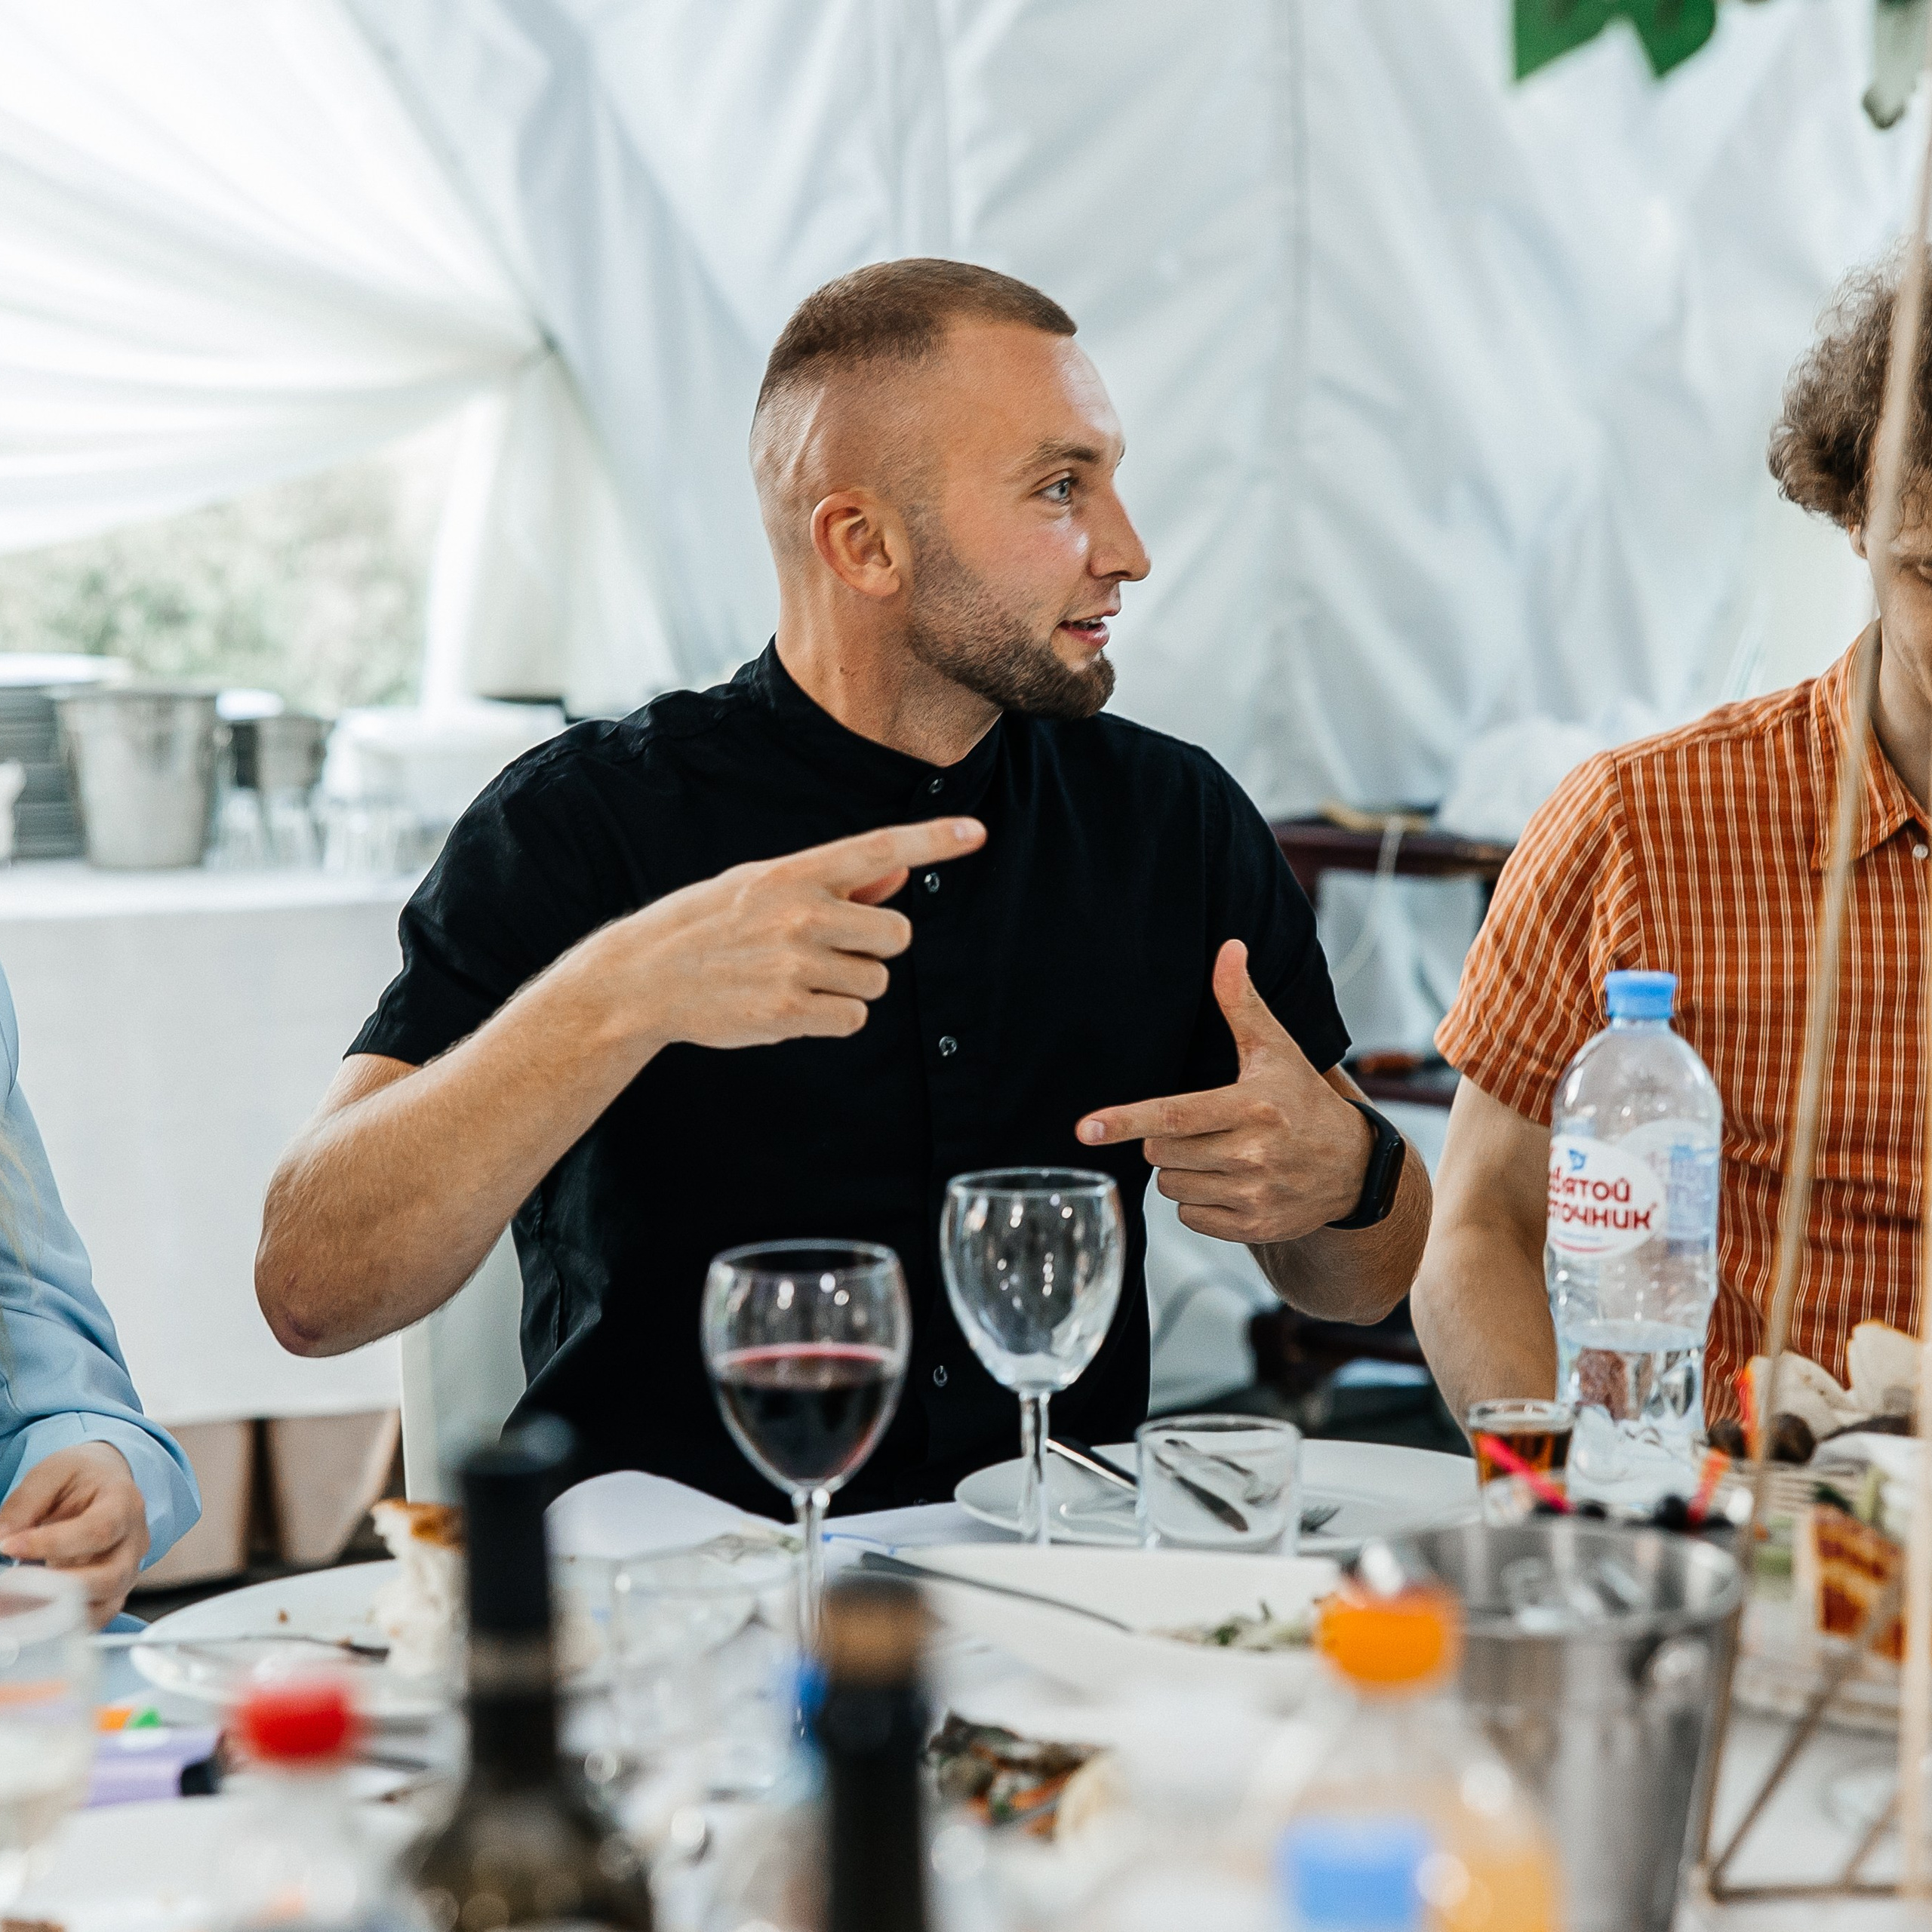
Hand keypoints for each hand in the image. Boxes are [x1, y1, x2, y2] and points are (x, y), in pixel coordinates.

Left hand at [0, 1442, 150, 1627]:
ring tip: (13, 1611)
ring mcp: (127, 1569)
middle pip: (111, 1577)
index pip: (99, 1529)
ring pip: (105, 1605)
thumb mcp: (51, 1475)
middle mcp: (134, 1540)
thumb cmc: (81, 1478)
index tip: (8, 1546)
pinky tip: (30, 1620)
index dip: (53, 1543)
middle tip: (13, 1590)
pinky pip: (94, 1618)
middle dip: (59, 1589)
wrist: (106, 1482)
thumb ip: (23, 1505)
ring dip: (59, 1614)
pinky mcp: (112, 1592)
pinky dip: (64, 1626)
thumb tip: (1, 1539)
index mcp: (124, 1502)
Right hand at [598, 816, 986, 1050]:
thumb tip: (900, 873)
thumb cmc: (709, 926)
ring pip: (876, 981)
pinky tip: (790, 1004)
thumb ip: (837, 883)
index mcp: (794, 874)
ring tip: (797, 978)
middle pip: (896, 934)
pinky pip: (853, 1018)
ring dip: (849, 985)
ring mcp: (795, 964)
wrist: (642, 977)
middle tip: (828, 948)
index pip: (878, 848)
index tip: (977, 832)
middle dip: (875, 946)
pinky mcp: (788, 1012)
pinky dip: (832, 1017)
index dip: (933, 840)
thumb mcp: (764, 886)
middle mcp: (800, 914)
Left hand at [1075, 939, 1372, 1242]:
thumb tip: (1228, 948)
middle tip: (1199, 1127)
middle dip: (1164, 1139)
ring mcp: (1254, 1194)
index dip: (1127, 1120)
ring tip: (1217, 1154)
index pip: (1175, 1115)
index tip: (1086, 1128)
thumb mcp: (1275, 1049)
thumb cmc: (1301, 1099)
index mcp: (1252, 1106)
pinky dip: (1197, 1203)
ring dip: (1180, 1170)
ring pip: (1171, 1186)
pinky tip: (1228, 1183)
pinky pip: (1189, 1218)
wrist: (1352, 1167)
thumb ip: (1242, 1002)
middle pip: (1161, 1151)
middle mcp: (1253, 1153)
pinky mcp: (1254, 1227)